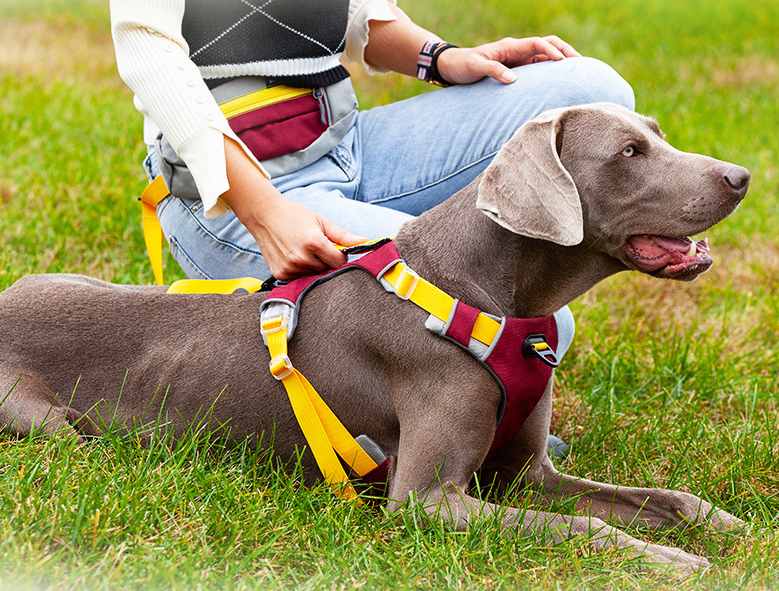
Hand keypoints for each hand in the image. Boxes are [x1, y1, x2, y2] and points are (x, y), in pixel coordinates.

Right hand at [221, 137, 364, 280]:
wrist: (265, 216)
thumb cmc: (294, 216)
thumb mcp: (321, 221)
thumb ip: (342, 235)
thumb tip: (363, 241)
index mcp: (314, 242)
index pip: (339, 262)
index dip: (340, 256)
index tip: (335, 250)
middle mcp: (301, 257)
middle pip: (327, 270)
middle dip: (327, 261)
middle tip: (318, 249)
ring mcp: (290, 267)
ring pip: (314, 276)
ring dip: (314, 267)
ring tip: (305, 251)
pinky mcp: (281, 273)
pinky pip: (300, 278)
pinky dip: (302, 271)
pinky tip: (295, 257)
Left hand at [436, 36, 581, 84]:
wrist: (452, 68)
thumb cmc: (463, 66)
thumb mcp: (476, 68)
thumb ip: (493, 71)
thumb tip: (513, 79)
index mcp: (510, 46)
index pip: (537, 44)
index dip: (551, 51)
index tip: (563, 62)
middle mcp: (517, 50)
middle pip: (547, 44)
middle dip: (565, 51)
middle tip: (581, 63)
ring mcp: (518, 59)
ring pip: (546, 55)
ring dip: (561, 60)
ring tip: (578, 71)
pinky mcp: (516, 69)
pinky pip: (538, 66)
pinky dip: (551, 70)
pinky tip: (560, 80)